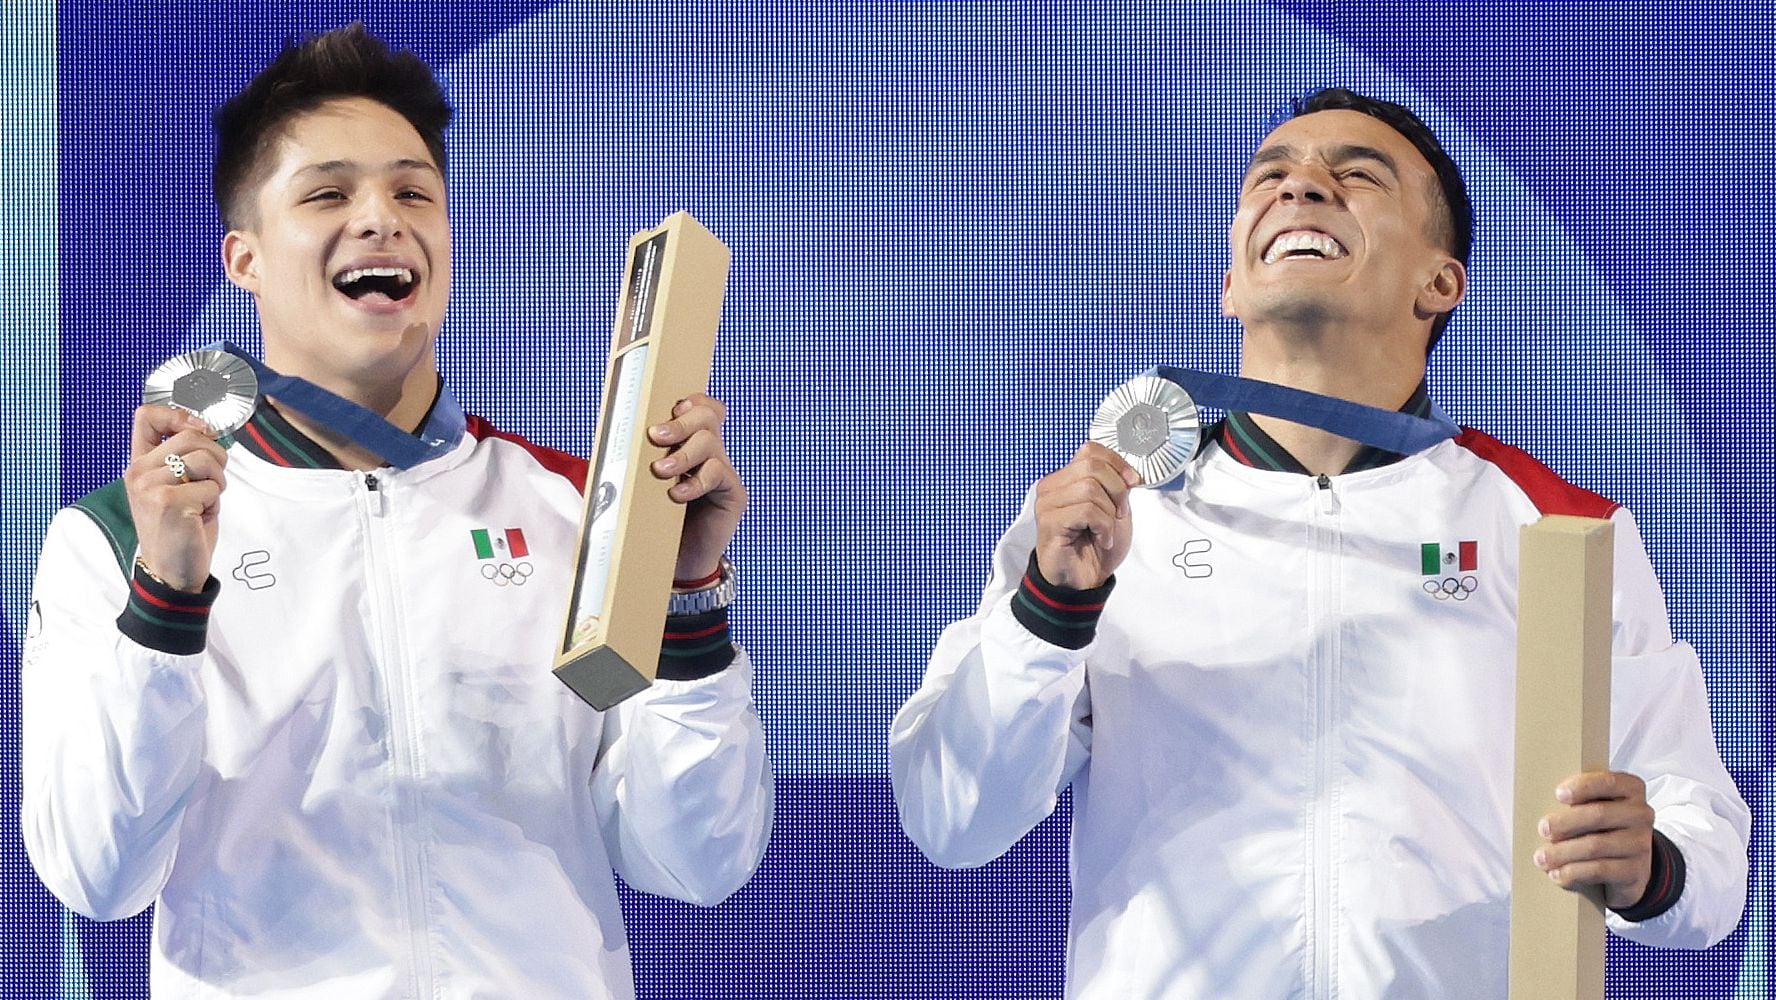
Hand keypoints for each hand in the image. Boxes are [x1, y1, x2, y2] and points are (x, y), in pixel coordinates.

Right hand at [124, 405, 227, 592]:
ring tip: (204, 500)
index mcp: (139, 465)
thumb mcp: (177, 486)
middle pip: (190, 436)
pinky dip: (215, 501)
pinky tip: (200, 516)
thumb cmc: (181, 527)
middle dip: (216, 456)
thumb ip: (182, 457)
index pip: (146, 416)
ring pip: (204, 458)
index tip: (200, 431)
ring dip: (217, 480)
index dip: (180, 416)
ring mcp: (150, 486)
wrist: (172, 571)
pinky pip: (211, 486)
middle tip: (211, 481)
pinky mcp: (168, 502)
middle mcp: (138, 472)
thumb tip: (205, 428)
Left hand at [648, 394, 745, 580]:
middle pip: (707, 417)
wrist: (677, 564)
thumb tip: (608, 432)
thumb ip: (634, 458)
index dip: (693, 400)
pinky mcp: (733, 494)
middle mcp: (710, 453)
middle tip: (656, 436)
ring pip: (710, 442)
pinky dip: (695, 482)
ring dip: (683, 453)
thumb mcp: (639, 484)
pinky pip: (718, 474)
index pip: (702, 408)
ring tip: (660, 472)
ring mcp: (723, 472)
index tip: (673, 406)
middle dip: (681, 422)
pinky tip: (677, 496)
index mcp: (690, 444)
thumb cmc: (654, 522)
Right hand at [1033, 442, 1140, 590]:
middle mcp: (1051, 486)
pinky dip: (1103, 527)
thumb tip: (1129, 472)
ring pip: (1090, 488)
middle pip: (1092, 466)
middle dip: (1117, 490)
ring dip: (1109, 513)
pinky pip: (1086, 511)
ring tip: (1105, 531)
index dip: (1117, 463)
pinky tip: (1101, 539)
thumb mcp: (1114, 508)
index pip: (1091, 450)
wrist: (1085, 580)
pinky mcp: (1050, 522)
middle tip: (1119, 514)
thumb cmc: (1096, 545)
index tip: (1133, 483)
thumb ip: (1117, 485)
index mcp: (1065, 478)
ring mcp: (1047, 504)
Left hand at [1534, 770, 1654, 908]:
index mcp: (1630, 790)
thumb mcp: (1594, 808)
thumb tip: (1537, 805)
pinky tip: (1557, 874)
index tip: (1558, 794)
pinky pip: (1600, 870)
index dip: (1583, 786)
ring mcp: (1641, 844)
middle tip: (1543, 829)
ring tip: (1541, 858)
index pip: (1609, 782)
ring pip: (1595, 845)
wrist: (1628, 868)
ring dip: (1562, 852)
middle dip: (1565, 822)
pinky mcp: (1635, 871)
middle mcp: (1640, 814)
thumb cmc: (1601, 829)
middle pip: (1598, 814)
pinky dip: (1573, 872)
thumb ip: (1576, 800)